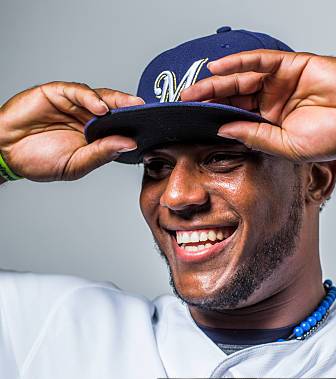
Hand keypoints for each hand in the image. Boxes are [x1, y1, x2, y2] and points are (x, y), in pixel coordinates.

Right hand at [0, 82, 141, 180]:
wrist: (6, 153)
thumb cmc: (39, 161)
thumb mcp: (76, 164)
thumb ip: (102, 153)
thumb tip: (129, 144)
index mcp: (94, 137)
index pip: (120, 128)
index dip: (136, 127)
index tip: (155, 130)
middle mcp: (87, 119)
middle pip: (115, 110)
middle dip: (132, 110)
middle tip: (148, 111)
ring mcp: (73, 105)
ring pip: (100, 98)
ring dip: (116, 101)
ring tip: (129, 107)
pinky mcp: (57, 93)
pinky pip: (78, 91)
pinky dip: (91, 97)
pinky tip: (102, 107)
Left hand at [181, 50, 335, 160]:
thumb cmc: (334, 137)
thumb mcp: (287, 146)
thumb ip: (256, 137)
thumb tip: (224, 132)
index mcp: (271, 123)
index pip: (236, 118)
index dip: (214, 119)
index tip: (192, 124)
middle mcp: (272, 101)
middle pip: (234, 97)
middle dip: (208, 99)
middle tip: (185, 102)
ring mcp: (281, 82)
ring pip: (242, 78)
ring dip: (217, 82)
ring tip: (194, 89)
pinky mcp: (291, 65)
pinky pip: (260, 61)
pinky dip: (239, 62)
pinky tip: (218, 68)